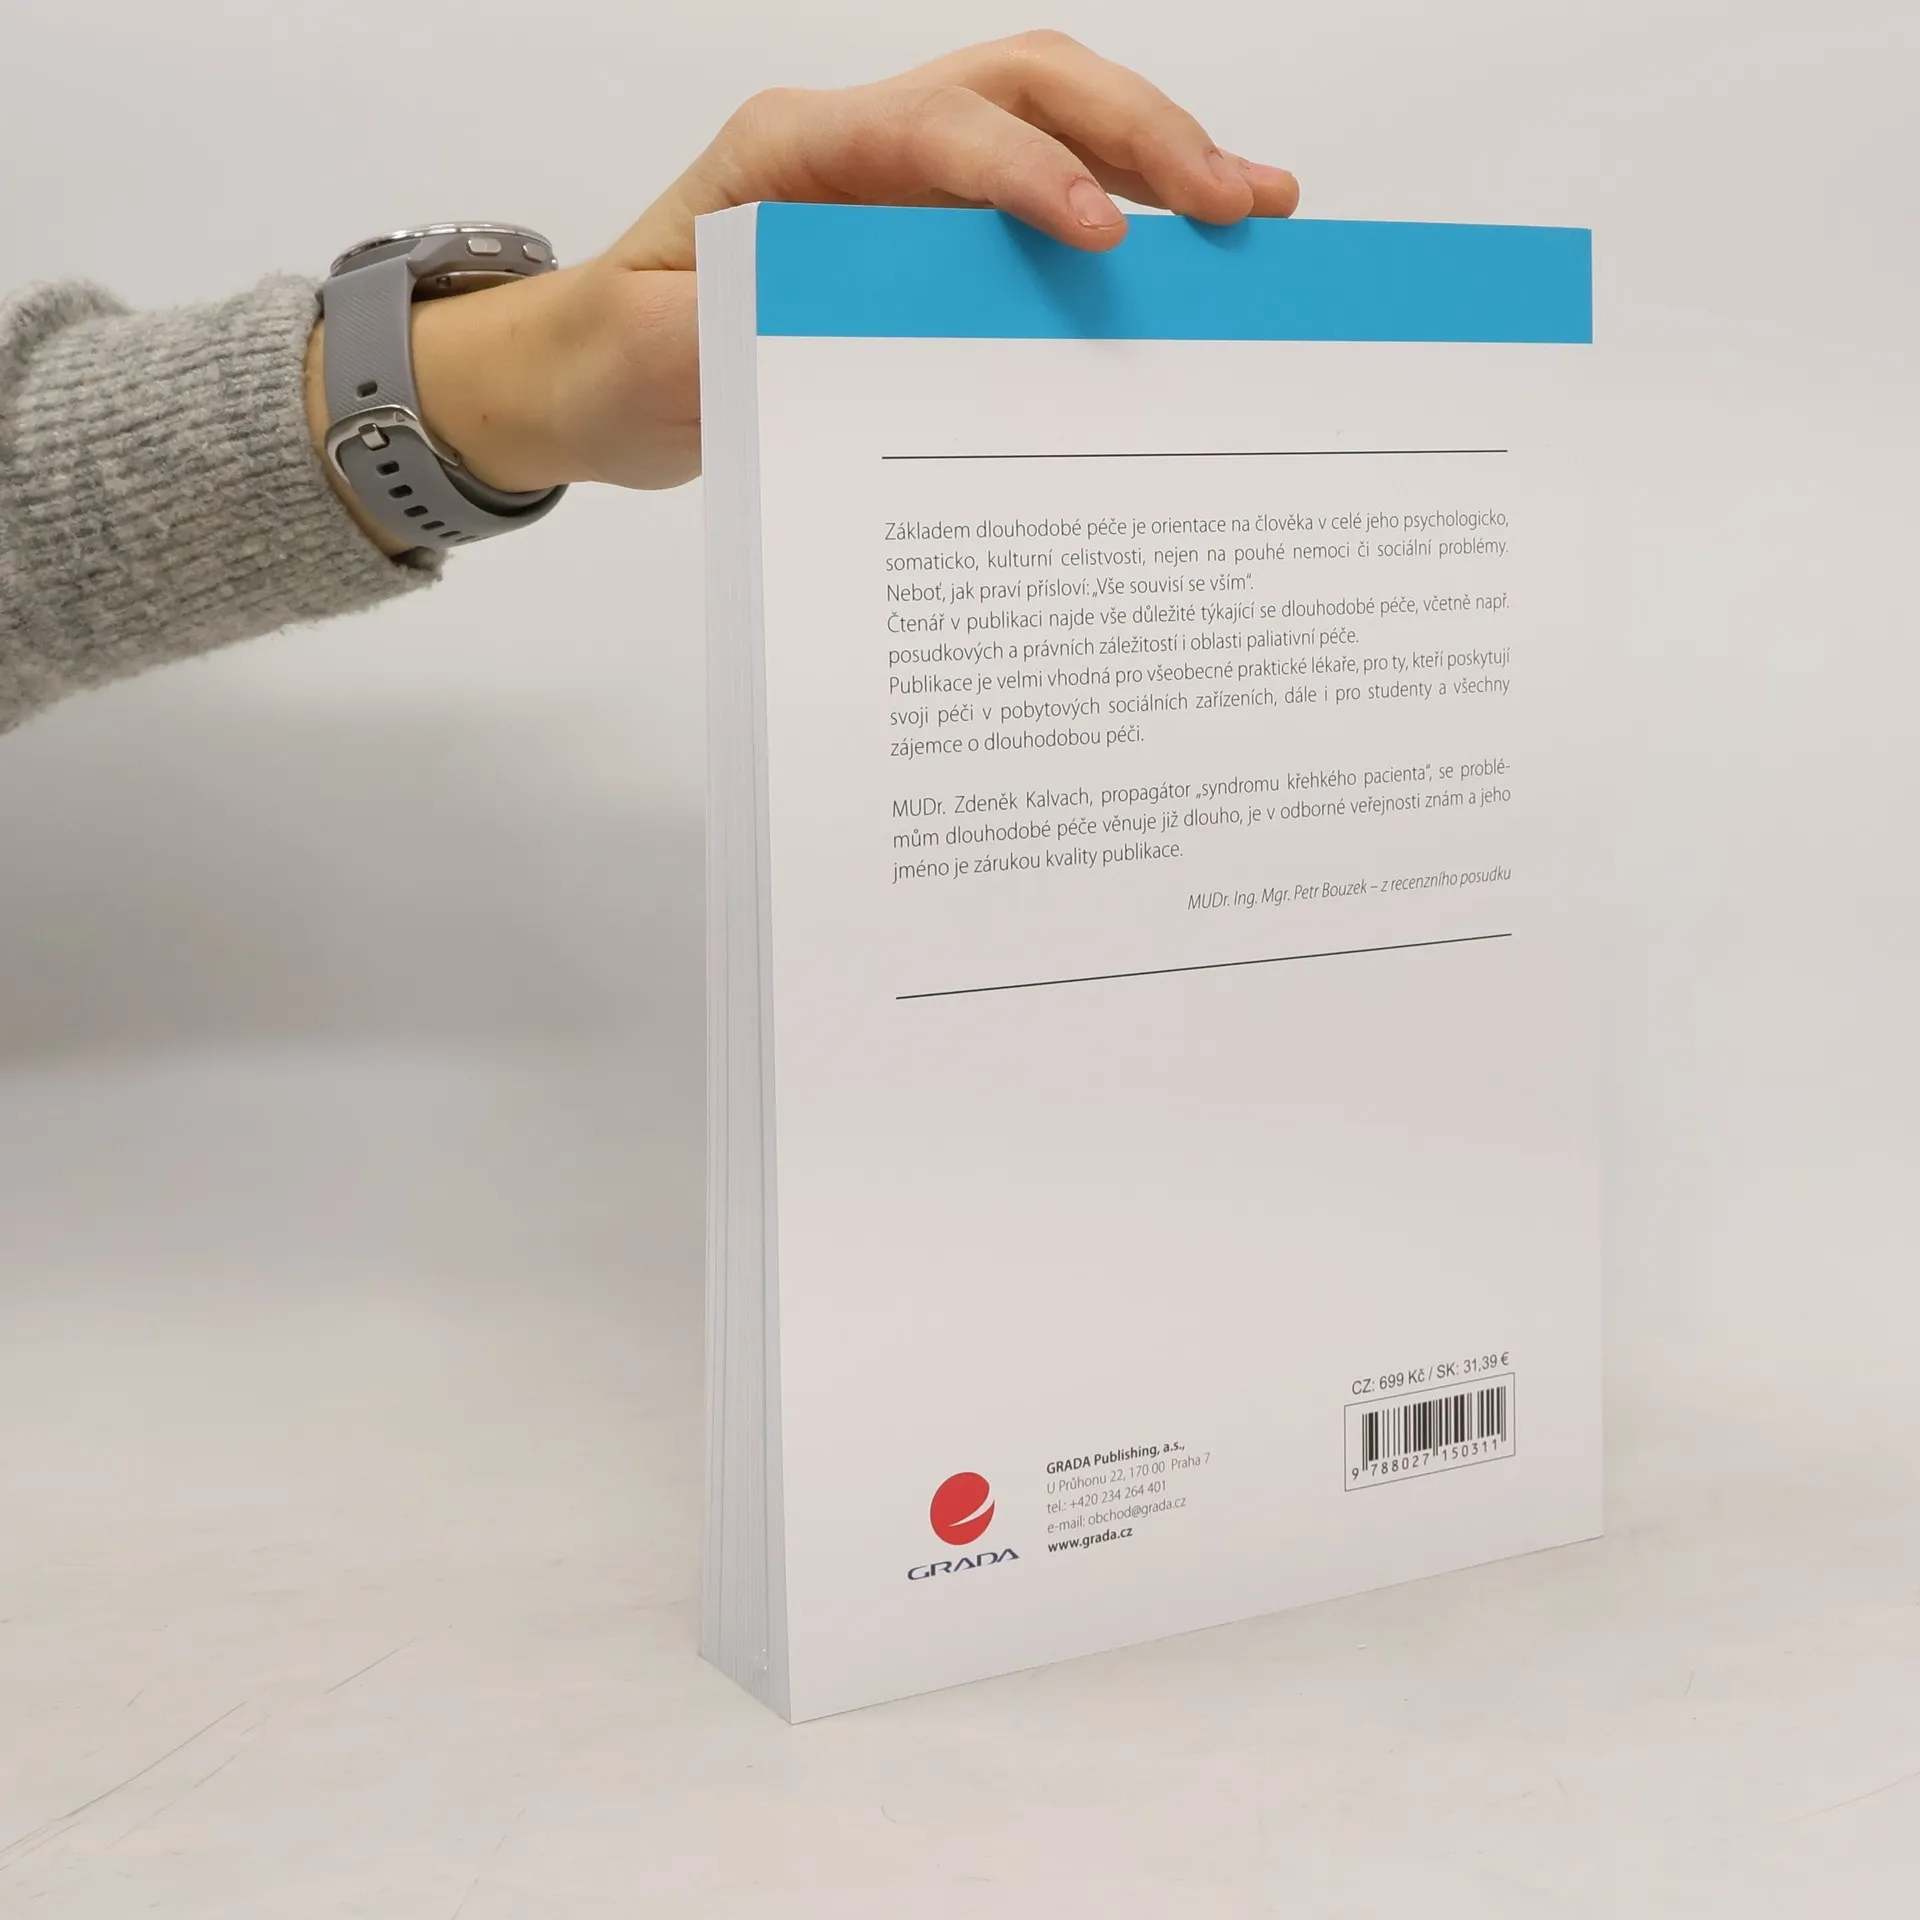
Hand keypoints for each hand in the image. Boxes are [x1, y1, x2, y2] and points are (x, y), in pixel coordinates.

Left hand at [309, 32, 1298, 541]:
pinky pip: (1039, 199)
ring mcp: (899, 183)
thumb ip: (729, 334)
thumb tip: (838, 334)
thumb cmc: (610, 356)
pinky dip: (1123, 210)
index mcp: (790, 151)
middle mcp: (858, 144)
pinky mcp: (924, 236)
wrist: (587, 376)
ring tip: (1255, 207)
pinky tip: (1192, 248)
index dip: (1024, 175)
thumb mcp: (646, 356)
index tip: (1102, 238)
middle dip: (1137, 134)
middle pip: (1024, 88)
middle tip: (1234, 201)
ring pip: (1051, 123)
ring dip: (1157, 154)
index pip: (934, 130)